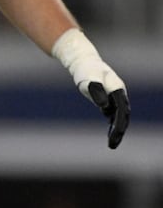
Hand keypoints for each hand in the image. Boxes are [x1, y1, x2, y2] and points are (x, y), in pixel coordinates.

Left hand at [52, 29, 128, 148]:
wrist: (84, 62)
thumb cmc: (86, 70)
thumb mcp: (89, 80)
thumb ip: (96, 92)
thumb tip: (104, 107)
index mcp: (117, 89)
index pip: (121, 110)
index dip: (119, 124)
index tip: (115, 135)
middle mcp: (119, 94)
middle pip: (123, 115)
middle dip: (118, 131)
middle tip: (112, 145)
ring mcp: (115, 96)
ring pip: (119, 116)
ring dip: (117, 130)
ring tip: (112, 144)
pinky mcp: (108, 99)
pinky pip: (113, 114)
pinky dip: (112, 124)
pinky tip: (110, 134)